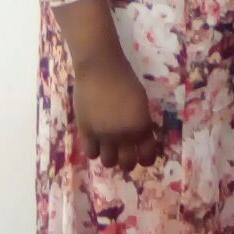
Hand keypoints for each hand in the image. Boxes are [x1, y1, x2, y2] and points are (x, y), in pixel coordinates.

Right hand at [73, 55, 158, 171]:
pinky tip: (95, 141)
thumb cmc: (125, 80)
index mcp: (141, 127)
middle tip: (124, 155)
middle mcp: (124, 135)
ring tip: (108, 148)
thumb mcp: (141, 102)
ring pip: (108, 162)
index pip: (147, 155)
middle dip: (127, 162)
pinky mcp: (86, 131)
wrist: (100, 69)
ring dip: (110, 157)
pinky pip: (90, 153)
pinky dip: (94, 150)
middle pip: (127, 164)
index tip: (142, 157)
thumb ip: (141, 122)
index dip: (146, 159)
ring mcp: (104, 135)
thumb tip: (140, 137)